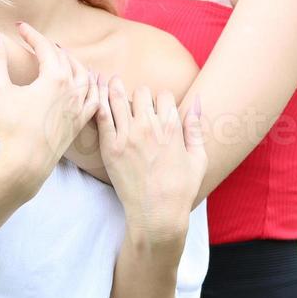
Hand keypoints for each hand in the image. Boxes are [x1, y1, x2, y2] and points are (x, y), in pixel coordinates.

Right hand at [0, 20, 99, 195]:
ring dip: (72, 62)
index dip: (31, 34)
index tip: (19, 27)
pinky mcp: (81, 122)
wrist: (26, 163)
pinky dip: (93, 86)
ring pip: (84, 75)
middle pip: (65, 58)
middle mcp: (73, 88)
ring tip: (62, 57)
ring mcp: (79, 106)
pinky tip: (90, 83)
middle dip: (49, 46)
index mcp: (55, 77)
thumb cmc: (10, 126)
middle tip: (35, 41)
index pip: (45, 47)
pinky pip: (94, 98)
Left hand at [96, 76, 204, 244]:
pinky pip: (102, 116)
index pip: (164, 95)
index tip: (158, 107)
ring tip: (112, 83)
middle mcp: (149, 127)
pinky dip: (100, 102)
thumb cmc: (181, 190)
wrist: (157, 214)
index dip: (161, 99)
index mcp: (171, 127)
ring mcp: (127, 136)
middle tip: (137, 103)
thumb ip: (195, 128)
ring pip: (118, 98)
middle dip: (141, 95)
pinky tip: (97, 96)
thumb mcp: (198, 158)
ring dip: (116, 89)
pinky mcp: (110, 147)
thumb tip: (197, 101)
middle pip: (141, 93)